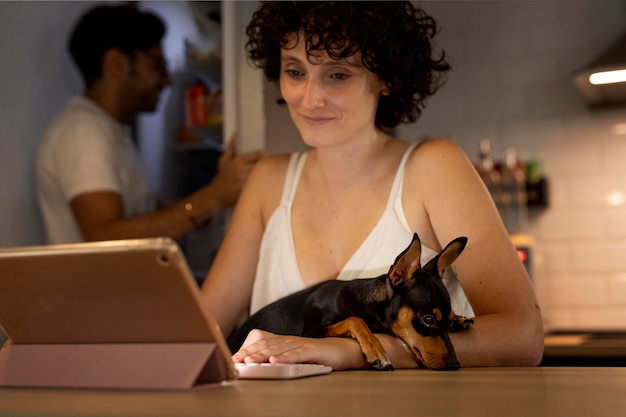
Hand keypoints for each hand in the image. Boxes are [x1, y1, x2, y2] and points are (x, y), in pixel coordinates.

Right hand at [207, 137, 265, 208]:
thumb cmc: (222, 176)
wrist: (217, 193)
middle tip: (272, 162)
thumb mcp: (223, 159)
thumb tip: (234, 135)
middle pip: (262, 165)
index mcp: (238, 161)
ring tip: (269, 171)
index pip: (258, 155)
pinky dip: (262, 182)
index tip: (269, 154)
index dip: (265, 154)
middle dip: (267, 163)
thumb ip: (231, 147)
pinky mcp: (248, 190)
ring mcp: (245, 181)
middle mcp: (242, 170)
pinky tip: (264, 182)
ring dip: (266, 173)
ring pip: (261, 175)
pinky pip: (259, 185)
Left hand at [231, 329, 361, 370]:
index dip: (246, 350)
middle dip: (249, 352)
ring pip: (278, 349)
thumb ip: (276, 358)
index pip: (261, 343)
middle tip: (236, 361)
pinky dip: (285, 358)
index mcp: (282, 341)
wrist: (338, 350)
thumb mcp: (291, 356)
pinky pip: (296, 354)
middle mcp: (289, 340)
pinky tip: (275, 362)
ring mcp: (300, 344)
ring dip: (262, 355)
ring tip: (250, 361)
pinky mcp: (311, 351)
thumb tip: (256, 366)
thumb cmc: (312, 356)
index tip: (233, 359)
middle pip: (265, 345)